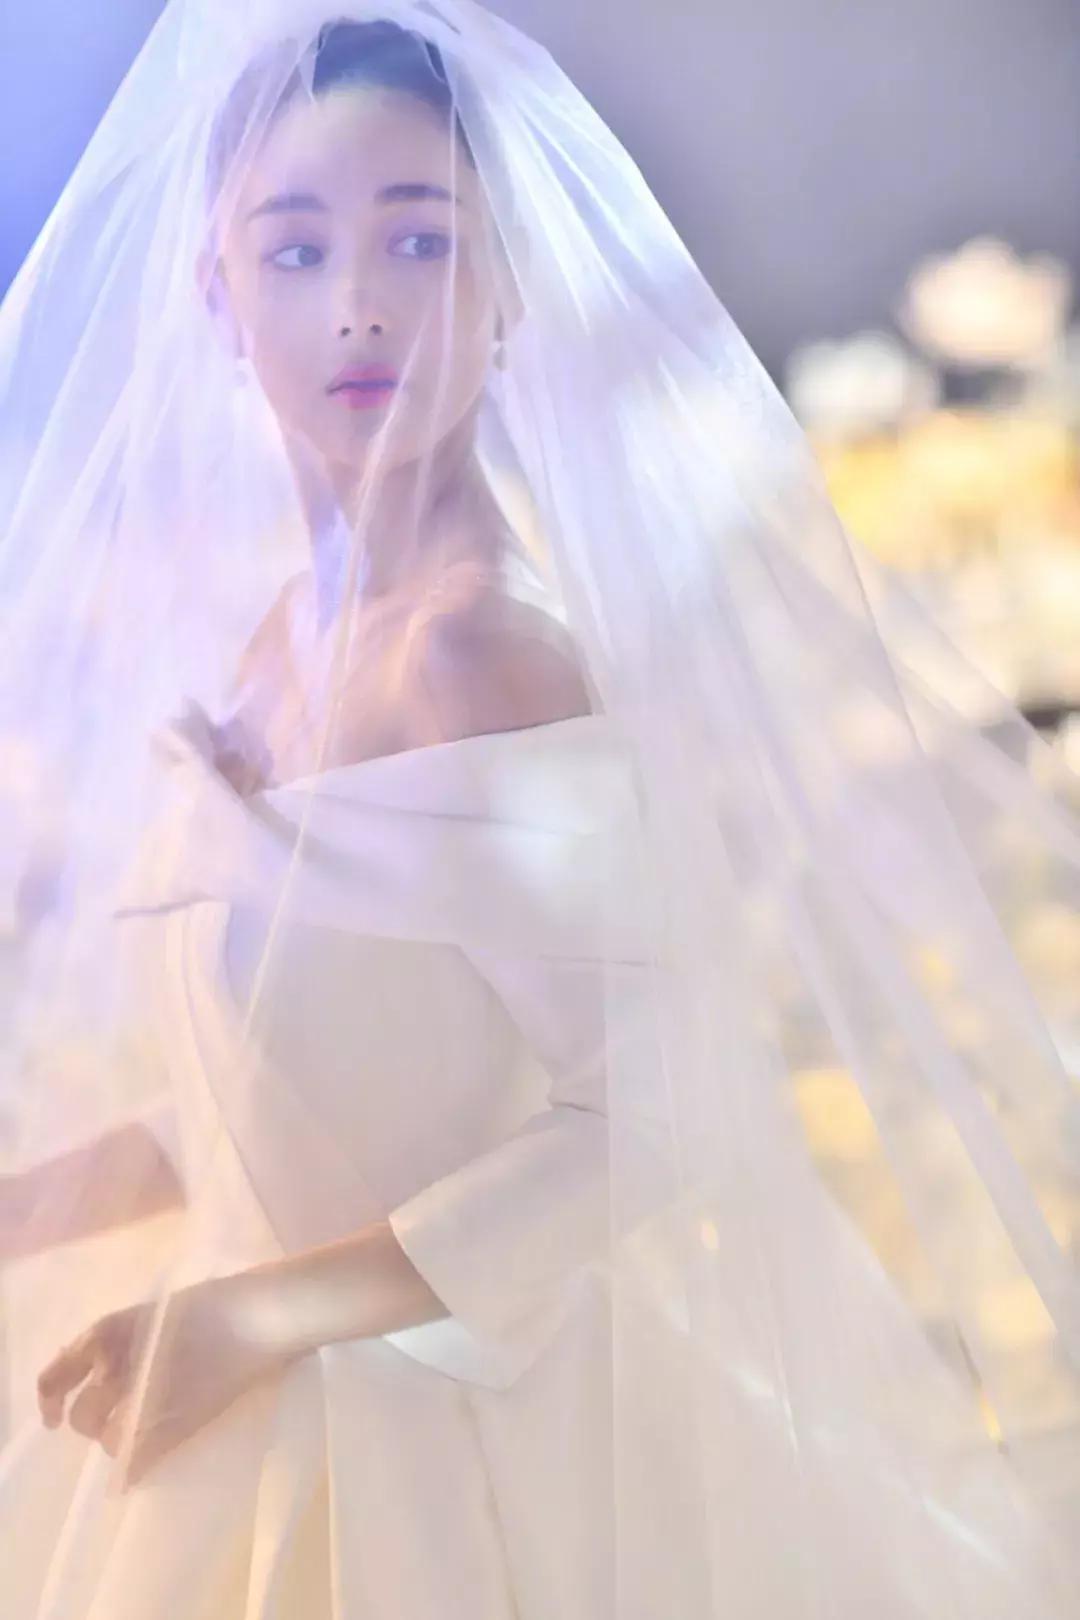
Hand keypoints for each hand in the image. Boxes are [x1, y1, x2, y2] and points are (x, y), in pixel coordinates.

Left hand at [36, 1273, 292, 1487]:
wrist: (261, 1316)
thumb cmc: (215, 1306)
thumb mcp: (155, 1316)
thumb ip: (119, 1339)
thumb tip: (90, 1368)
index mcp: (112, 1331)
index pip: (59, 1371)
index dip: (50, 1396)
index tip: (54, 1414)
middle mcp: (122, 1366)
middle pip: (83, 1414)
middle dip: (91, 1421)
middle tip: (113, 1415)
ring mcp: (149, 1398)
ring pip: (109, 1438)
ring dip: (114, 1439)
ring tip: (136, 1432)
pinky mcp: (177, 1423)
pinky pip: (139, 1459)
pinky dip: (131, 1469)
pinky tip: (133, 1472)